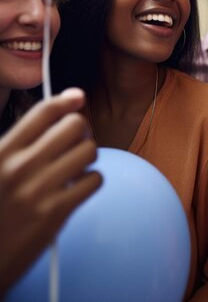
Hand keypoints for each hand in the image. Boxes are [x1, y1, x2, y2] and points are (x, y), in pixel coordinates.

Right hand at [0, 88, 101, 295]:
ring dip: (88, 156)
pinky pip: (94, 180)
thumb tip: (61, 110)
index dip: (66, 100)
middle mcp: (20, 166)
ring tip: (76, 167)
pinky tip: (78, 187)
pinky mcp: (56, 213)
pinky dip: (91, 181)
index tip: (78, 98)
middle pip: (73, 125)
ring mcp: (39, 190)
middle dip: (81, 130)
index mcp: (2, 152)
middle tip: (76, 142)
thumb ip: (19, 144)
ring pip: (89, 150)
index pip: (44, 111)